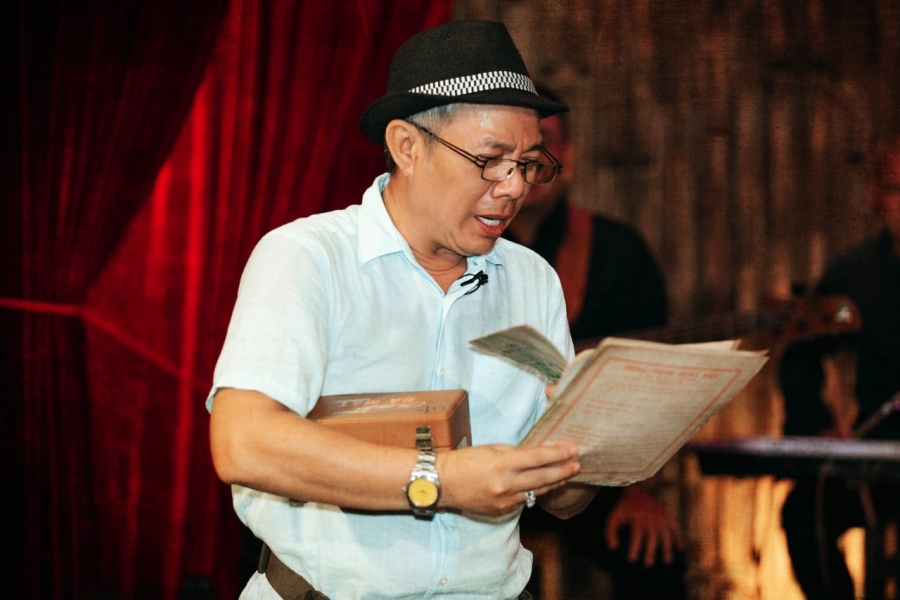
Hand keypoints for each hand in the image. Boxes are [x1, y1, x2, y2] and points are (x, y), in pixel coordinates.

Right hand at [436, 442, 579, 516]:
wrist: (442, 484)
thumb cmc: (464, 461)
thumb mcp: (491, 449)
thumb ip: (515, 453)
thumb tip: (535, 455)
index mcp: (502, 464)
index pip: (538, 458)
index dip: (558, 453)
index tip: (573, 449)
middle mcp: (506, 485)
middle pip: (543, 477)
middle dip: (563, 470)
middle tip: (578, 464)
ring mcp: (505, 501)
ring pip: (536, 491)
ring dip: (553, 482)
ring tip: (566, 475)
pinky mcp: (502, 511)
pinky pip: (524, 501)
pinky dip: (533, 492)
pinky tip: (542, 485)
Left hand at [605, 485, 683, 566]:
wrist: (639, 488)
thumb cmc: (625, 506)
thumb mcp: (614, 516)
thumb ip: (610, 532)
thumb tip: (613, 548)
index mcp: (637, 516)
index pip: (636, 535)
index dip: (634, 547)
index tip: (632, 560)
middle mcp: (651, 517)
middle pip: (653, 536)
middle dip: (651, 551)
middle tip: (648, 564)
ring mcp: (661, 516)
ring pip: (667, 534)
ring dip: (667, 548)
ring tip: (667, 561)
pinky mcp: (668, 515)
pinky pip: (676, 527)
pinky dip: (679, 537)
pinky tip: (680, 548)